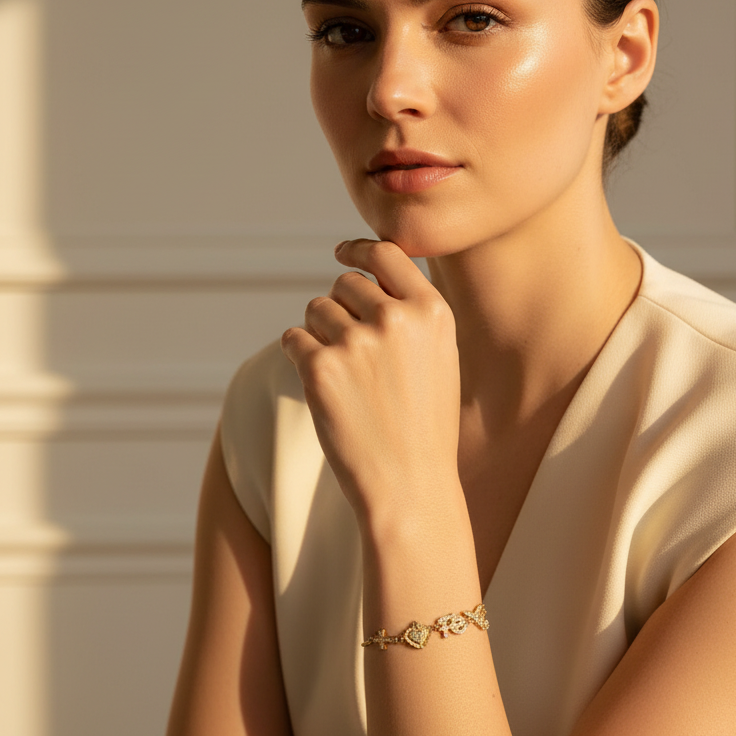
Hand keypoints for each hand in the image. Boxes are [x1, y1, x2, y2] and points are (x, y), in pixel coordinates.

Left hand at [280, 240, 461, 524]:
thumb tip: (368, 273)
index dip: (361, 250)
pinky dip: (300, 355)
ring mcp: (357, 341)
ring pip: (316, 309)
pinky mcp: (320, 367)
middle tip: (350, 348)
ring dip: (319, 332)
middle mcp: (396, 318)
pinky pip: (294, 338)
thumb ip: (413, 313)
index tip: (343, 252)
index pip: (388, 254)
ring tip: (343, 376)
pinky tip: (322, 385)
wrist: (410, 486)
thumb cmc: (425, 425)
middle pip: (345, 282)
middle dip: (340, 306)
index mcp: (432, 311)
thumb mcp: (441, 356)